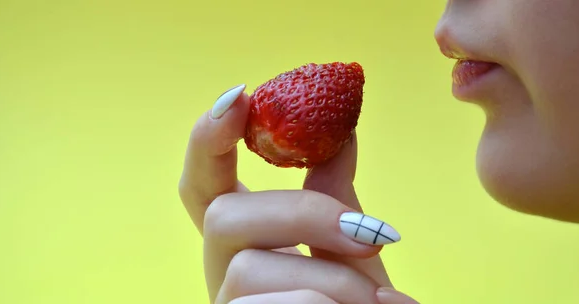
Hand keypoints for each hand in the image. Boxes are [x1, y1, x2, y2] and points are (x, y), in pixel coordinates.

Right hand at [178, 84, 417, 302]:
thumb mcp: (350, 250)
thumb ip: (335, 194)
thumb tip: (343, 126)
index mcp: (244, 243)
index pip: (203, 184)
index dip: (207, 139)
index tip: (241, 96)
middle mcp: (222, 274)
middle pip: (226, 215)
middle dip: (303, 216)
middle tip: (375, 237)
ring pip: (249, 271)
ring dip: (333, 282)